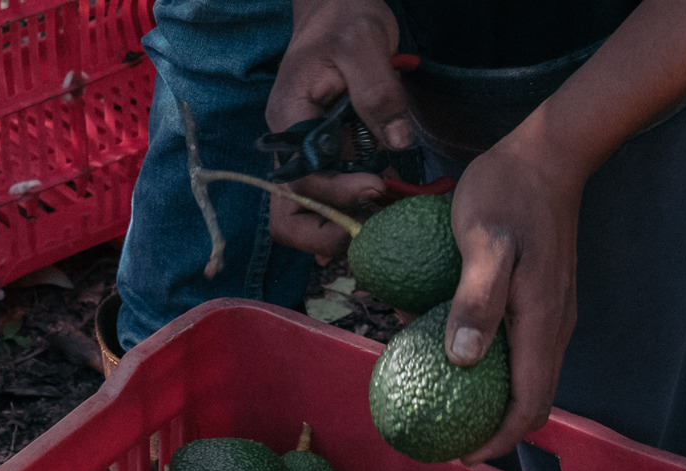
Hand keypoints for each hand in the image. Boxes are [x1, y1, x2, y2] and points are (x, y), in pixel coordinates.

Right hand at [264, 0, 408, 257]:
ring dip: (341, 227)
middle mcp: (289, 146)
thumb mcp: (364, 43)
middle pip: (288, 214)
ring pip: (307, 215)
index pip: (301, 180)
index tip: (378, 185)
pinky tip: (385, 211)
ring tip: (385, 221)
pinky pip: (330, 200)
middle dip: (326, 233)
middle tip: (373, 231)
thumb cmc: (345, 18)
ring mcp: (305, 155)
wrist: (337, 8)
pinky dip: (354, 212)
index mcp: (288, 120)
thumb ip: (378, 91)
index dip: (338, 194)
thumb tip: (397, 144)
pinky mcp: (326, 156)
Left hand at [443, 134, 588, 465]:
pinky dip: (487, 361)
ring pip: (524, 374)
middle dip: (493, 429)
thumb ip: (476, 301)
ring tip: (442, 400)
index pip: (530, 405)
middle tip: (446, 437)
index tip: (461, 456)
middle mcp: (553, 326)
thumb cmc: (507, 194)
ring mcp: (550, 311)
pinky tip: (446, 347)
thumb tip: (461, 362)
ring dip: (488, 395)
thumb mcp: (483, 243)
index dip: (499, 440)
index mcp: (541, 323)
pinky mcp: (540, 296)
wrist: (547, 153)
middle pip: (530, 400)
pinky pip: (516, 345)